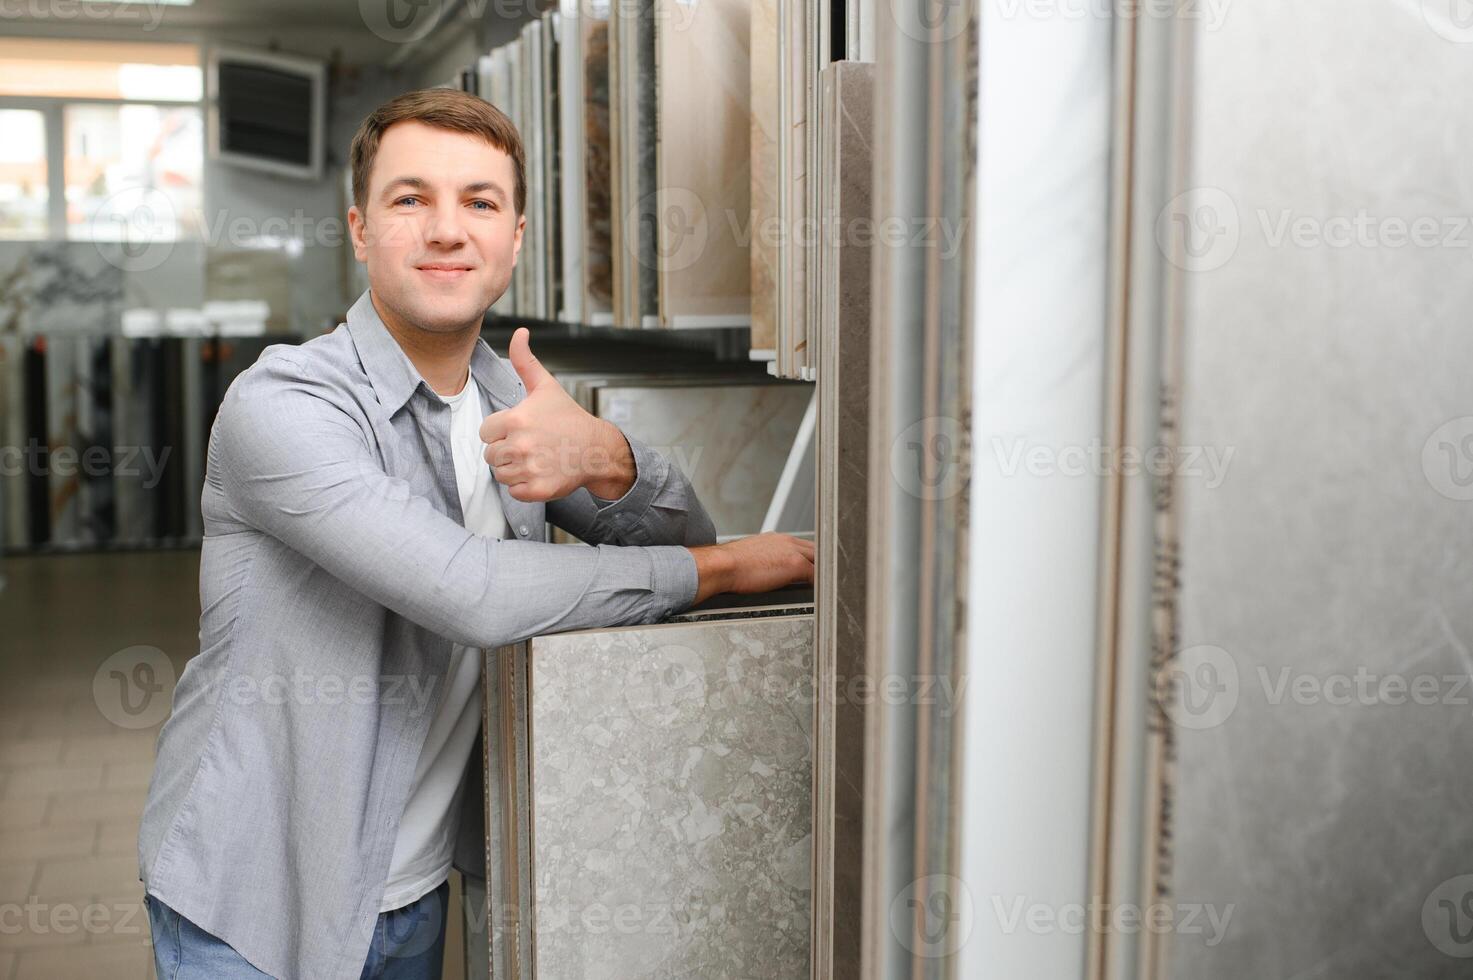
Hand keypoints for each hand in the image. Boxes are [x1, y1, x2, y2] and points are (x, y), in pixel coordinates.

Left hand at [480, 328, 635, 501]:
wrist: (596, 449)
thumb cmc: (568, 418)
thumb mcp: (545, 387)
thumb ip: (525, 361)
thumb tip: (520, 332)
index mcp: (517, 419)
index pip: (485, 432)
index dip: (500, 431)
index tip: (519, 429)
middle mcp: (521, 445)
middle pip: (490, 455)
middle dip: (506, 450)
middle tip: (530, 445)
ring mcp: (529, 469)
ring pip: (500, 474)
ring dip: (514, 468)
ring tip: (535, 458)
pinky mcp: (537, 490)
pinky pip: (514, 491)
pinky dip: (524, 485)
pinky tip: (539, 472)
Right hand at [688, 533, 815, 604]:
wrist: (721, 565)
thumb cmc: (728, 566)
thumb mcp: (749, 558)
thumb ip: (762, 560)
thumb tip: (763, 572)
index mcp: (775, 539)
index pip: (802, 546)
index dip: (810, 558)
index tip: (813, 568)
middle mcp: (786, 541)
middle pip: (815, 550)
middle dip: (821, 563)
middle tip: (826, 578)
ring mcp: (792, 552)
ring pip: (819, 559)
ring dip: (823, 573)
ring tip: (828, 587)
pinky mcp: (794, 564)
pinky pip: (816, 575)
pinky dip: (821, 584)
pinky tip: (822, 594)